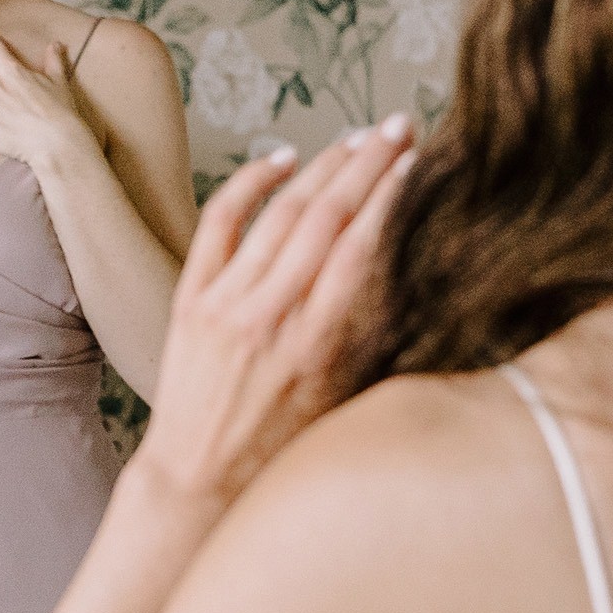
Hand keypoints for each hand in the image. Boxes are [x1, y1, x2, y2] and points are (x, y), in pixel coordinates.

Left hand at [129, 123, 415, 507]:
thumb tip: (414, 277)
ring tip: (357, 139)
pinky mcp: (191, 301)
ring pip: (280, 213)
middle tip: (400, 128)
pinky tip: (281, 159)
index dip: (395, 195)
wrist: (197, 484)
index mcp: (319, 346)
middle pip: (328, 216)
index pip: (364, 246)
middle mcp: (272, 317)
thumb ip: (373, 341)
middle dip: (369, 163)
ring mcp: (226, 304)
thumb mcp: (344, 404)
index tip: (422, 162)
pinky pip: (219, 224)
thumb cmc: (282, 454)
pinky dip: (250, 185)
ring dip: (323, 166)